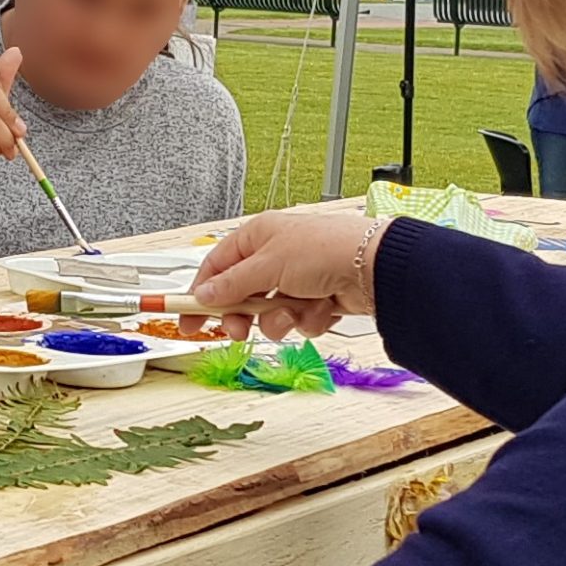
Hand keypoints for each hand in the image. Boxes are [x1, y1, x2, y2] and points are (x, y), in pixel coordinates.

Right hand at [190, 208, 384, 339]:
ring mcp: (298, 278)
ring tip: (294, 312)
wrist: (376, 266)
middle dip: (243, 315)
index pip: (215, 268)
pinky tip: (321, 307)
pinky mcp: (318, 297)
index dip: (199, 295)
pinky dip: (307, 318)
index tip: (189, 320)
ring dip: (279, 318)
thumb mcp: (266, 265)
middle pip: (241, 295)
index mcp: (257, 237)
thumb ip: (230, 285)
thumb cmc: (325, 249)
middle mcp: (276, 256)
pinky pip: (297, 319)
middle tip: (239, 328)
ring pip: (269, 312)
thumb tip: (203, 294)